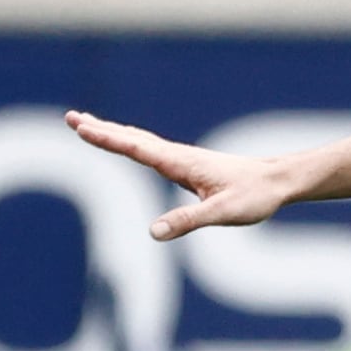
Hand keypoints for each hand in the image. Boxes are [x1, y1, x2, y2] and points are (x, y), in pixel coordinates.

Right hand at [66, 110, 303, 238]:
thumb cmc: (254, 196)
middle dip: (101, 129)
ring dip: (113, 133)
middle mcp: (178, 156)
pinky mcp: (189, 166)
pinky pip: (152, 150)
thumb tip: (153, 232)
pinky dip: (132, 142)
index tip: (81, 126)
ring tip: (90, 126)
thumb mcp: (221, 213)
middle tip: (72, 117)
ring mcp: (183, 159)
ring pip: (140, 141)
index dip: (106, 138)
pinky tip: (130, 145)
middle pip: (132, 138)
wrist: (278, 181)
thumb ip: (187, 221)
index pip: (135, 147)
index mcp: (180, 163)